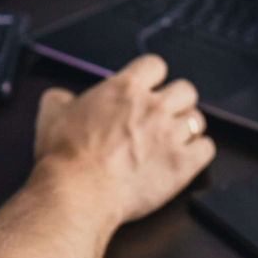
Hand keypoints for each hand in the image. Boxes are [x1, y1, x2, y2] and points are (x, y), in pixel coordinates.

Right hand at [33, 54, 214, 225]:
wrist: (78, 192)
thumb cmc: (65, 156)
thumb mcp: (50, 114)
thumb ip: (60, 98)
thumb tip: (62, 97)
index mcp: (124, 89)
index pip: (155, 65)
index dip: (152, 76)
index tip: (148, 88)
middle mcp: (153, 107)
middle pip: (185, 89)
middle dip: (177, 100)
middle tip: (165, 114)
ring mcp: (170, 135)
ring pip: (198, 120)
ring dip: (187, 128)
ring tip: (174, 139)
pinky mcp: (183, 165)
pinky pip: (207, 149)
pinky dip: (198, 153)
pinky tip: (185, 158)